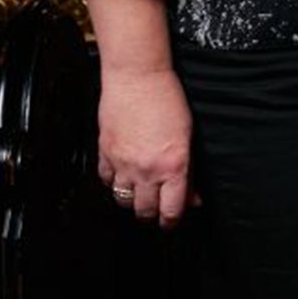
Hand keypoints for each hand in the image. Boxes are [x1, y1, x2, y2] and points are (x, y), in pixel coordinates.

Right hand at [97, 64, 194, 227]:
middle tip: (157, 208)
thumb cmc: (167, 99)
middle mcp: (146, 170)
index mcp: (173, 166)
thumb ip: (189, 170)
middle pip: (145, 212)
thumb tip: (192, 197)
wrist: (138, 78)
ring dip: (132, 200)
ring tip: (141, 193)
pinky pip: (106, 182)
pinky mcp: (105, 154)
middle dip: (152, 214)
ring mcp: (123, 164)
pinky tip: (123, 176)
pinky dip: (114, 183)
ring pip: (123, 201)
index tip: (172, 220)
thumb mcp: (188, 136)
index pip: (171, 211)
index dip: (172, 221)